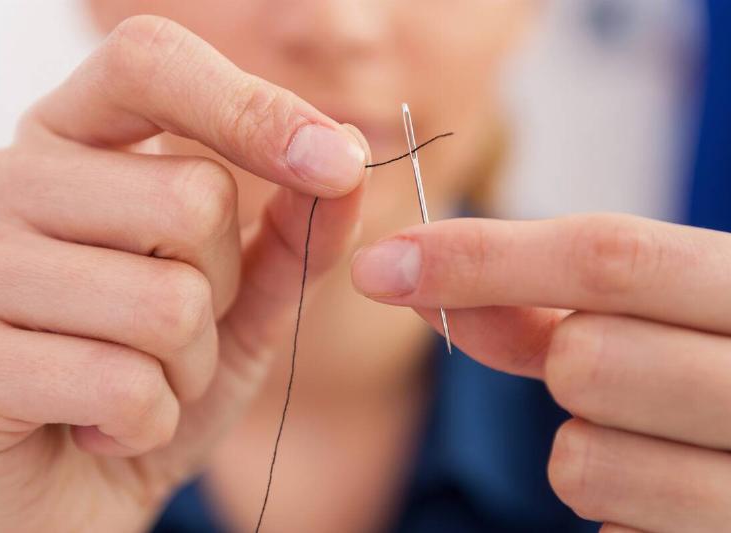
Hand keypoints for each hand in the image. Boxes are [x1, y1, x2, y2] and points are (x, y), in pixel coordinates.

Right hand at [0, 15, 367, 532]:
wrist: (72, 489)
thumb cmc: (153, 374)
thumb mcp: (241, 299)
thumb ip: (294, 232)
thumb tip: (347, 165)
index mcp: (64, 143)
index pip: (149, 63)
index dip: (251, 106)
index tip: (333, 161)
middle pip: (190, 199)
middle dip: (220, 290)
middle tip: (170, 335)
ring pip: (168, 302)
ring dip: (188, 367)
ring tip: (138, 383)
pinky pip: (126, 386)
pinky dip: (149, 422)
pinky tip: (99, 427)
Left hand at [351, 213, 730, 532]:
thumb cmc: (708, 376)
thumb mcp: (644, 323)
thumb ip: (537, 307)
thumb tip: (410, 277)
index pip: (608, 256)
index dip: (479, 257)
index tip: (382, 266)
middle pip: (583, 358)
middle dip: (561, 366)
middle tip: (609, 374)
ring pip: (580, 459)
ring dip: (586, 448)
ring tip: (652, 441)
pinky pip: (606, 528)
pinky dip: (613, 510)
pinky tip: (668, 494)